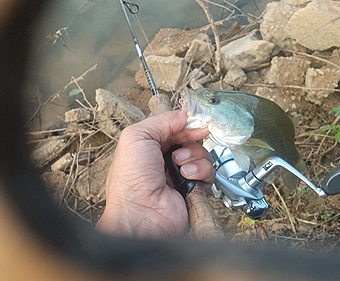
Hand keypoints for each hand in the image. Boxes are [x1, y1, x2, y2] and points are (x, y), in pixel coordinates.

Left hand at [95, 110, 214, 238]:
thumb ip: (161, 121)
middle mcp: (164, 160)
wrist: (141, 215)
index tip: (194, 122)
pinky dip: (201, 172)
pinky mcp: (194, 189)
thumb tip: (184, 114)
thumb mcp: (137, 137)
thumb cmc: (130, 180)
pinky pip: (209, 173)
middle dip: (189, 140)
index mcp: (148, 147)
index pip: (173, 128)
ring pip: (202, 154)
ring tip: (179, 167)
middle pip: (190, 139)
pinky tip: (187, 178)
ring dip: (194, 157)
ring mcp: (180, 175)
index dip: (184, 124)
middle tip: (179, 151)